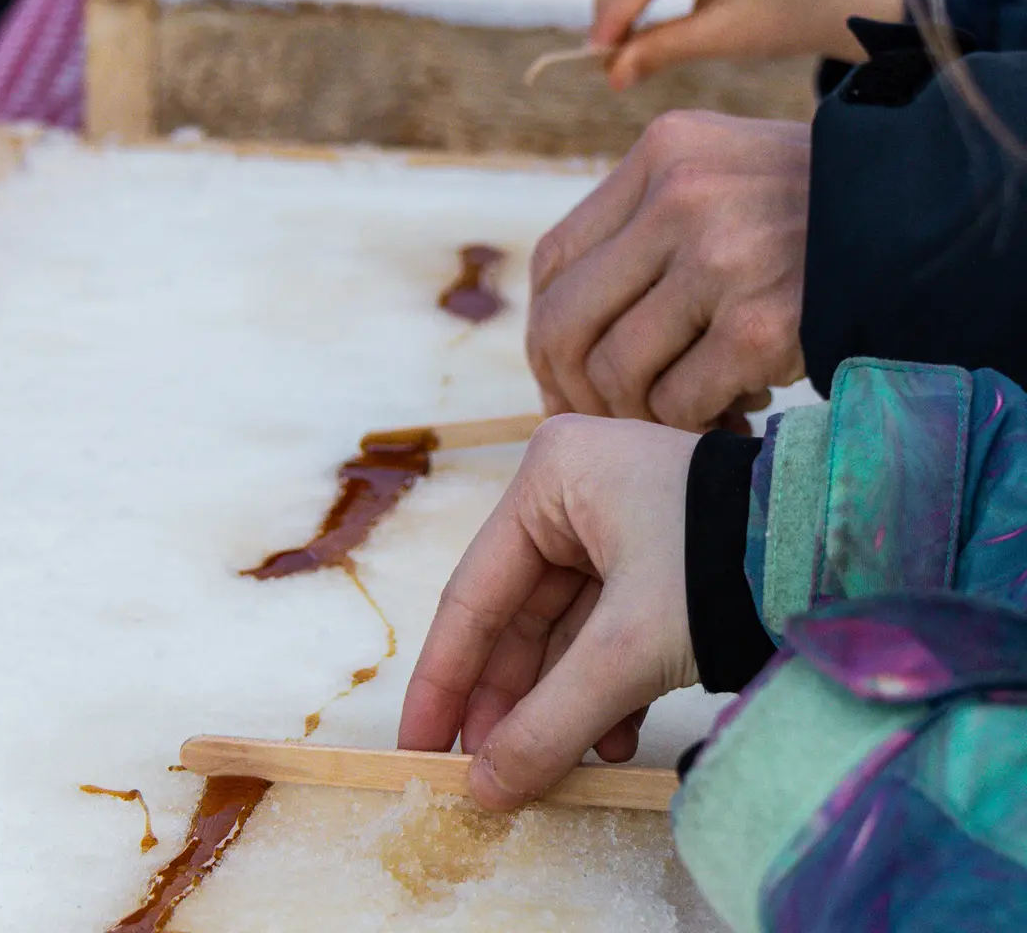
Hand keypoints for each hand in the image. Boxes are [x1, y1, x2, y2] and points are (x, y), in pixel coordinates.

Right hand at [398, 415, 698, 811]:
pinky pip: (603, 628)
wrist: (845, 547)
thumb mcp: (628, 647)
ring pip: (561, 629)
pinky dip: (602, 686)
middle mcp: (571, 489)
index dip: (444, 678)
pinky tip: (611, 739)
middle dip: (508, 700)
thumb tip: (484, 789)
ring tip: (553, 767)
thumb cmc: (722, 562)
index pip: (474, 591)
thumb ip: (549, 720)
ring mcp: (613, 520)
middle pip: (516, 615)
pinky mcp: (651, 554)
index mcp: (548, 477)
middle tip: (484, 772)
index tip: (419, 743)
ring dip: (558, 701)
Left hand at [527, 110, 808, 431]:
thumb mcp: (723, 175)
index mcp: (663, 153)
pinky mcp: (766, 321)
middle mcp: (683, 195)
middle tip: (602, 418)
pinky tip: (733, 409)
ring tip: (683, 411)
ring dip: (639, 413)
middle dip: (570, 388)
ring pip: (616, 371)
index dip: (544, 332)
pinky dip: (693, 422)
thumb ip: (643, 225)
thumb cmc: (813, 212)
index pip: (554, 259)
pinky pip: (679, 401)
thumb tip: (559, 325)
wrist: (931, 219)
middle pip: (566, 321)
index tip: (562, 375)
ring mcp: (724, 256)